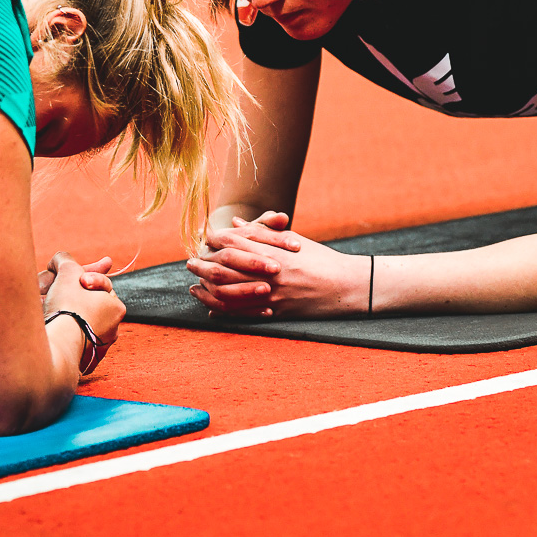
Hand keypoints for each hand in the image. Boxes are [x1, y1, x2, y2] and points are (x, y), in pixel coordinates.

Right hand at [42, 252, 124, 373]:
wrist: (58, 345)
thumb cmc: (67, 306)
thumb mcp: (67, 272)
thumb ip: (66, 260)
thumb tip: (61, 258)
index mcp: (117, 308)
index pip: (99, 284)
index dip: (81, 277)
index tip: (72, 280)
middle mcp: (113, 330)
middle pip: (89, 306)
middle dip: (73, 299)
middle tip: (56, 295)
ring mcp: (99, 350)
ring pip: (80, 325)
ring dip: (66, 317)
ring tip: (49, 312)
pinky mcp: (82, 365)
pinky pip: (72, 344)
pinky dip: (62, 336)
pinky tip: (51, 331)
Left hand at [187, 232, 369, 318]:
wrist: (347, 286)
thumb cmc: (321, 259)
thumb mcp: (293, 240)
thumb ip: (262, 232)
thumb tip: (235, 222)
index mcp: (274, 252)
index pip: (235, 244)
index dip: (216, 242)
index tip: (203, 241)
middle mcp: (270, 273)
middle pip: (226, 269)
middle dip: (203, 266)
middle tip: (189, 263)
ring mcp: (273, 295)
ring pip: (230, 294)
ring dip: (208, 290)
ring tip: (194, 286)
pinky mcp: (277, 312)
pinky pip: (244, 314)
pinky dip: (224, 312)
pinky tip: (211, 308)